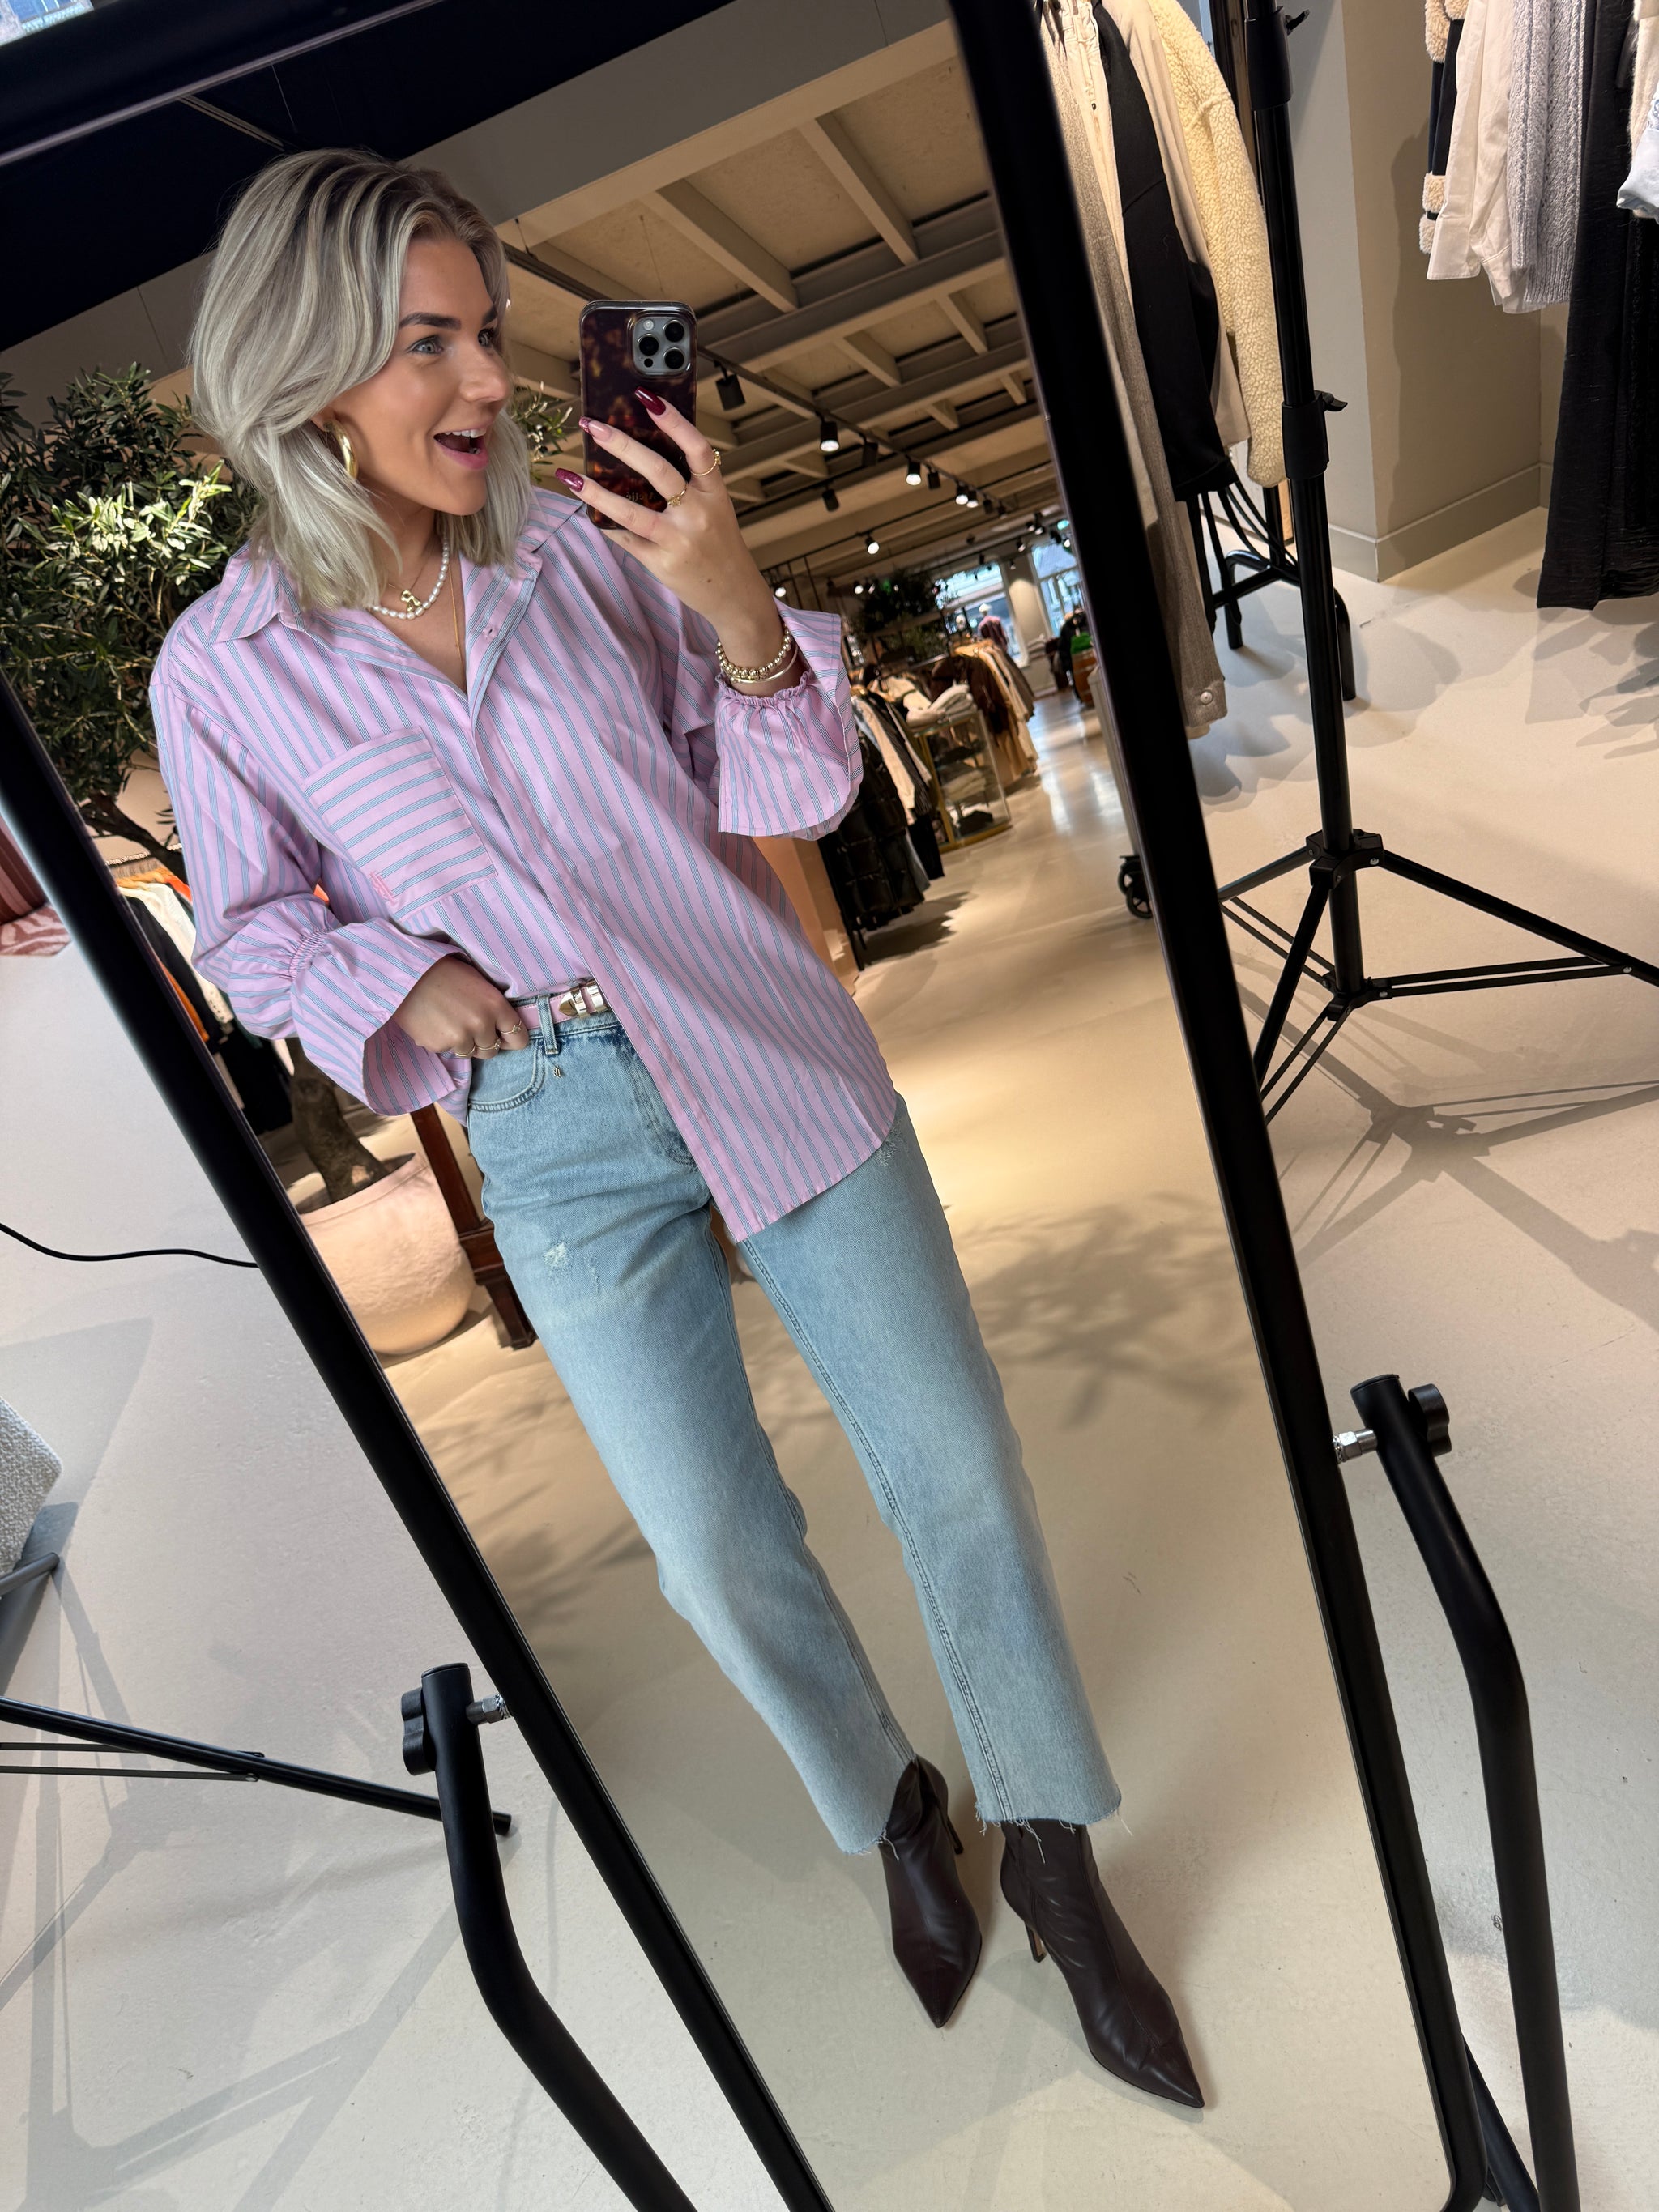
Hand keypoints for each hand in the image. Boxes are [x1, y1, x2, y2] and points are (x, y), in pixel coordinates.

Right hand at [392, 955, 529, 1057]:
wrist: (407, 974)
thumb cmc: (444, 972)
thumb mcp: (478, 982)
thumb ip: (492, 1006)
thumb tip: (501, 1027)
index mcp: (495, 1006)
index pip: (518, 1038)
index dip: (510, 1039)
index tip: (503, 1037)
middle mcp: (481, 1025)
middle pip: (492, 1050)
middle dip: (483, 1042)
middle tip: (469, 1026)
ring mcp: (460, 1038)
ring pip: (469, 1053)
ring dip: (463, 1043)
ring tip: (448, 1020)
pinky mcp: (438, 1046)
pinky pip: (447, 1050)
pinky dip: (442, 1041)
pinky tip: (433, 1022)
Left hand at [555, 397, 796, 687]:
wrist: (735, 596)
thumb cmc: (720, 547)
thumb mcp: (715, 510)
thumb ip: (688, 486)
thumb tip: (640, 454)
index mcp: (714, 494)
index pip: (696, 448)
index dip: (673, 421)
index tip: (647, 398)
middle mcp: (698, 514)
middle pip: (658, 471)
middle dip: (622, 445)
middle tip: (593, 425)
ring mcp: (679, 541)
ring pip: (632, 511)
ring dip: (596, 491)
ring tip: (570, 475)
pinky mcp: (662, 563)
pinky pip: (626, 538)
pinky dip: (605, 523)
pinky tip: (586, 510)